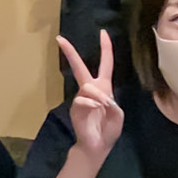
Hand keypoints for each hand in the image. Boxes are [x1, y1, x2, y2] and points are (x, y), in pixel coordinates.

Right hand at [58, 31, 123, 159]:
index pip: (106, 63)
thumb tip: (99, 96)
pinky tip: (96, 110)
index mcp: (104, 87)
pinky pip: (83, 99)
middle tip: (60, 39)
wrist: (98, 145)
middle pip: (80, 67)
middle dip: (70, 53)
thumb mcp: (118, 114)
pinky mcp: (75, 107)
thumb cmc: (109, 129)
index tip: (103, 32)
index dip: (105, 48)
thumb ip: (112, 103)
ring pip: (87, 86)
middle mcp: (91, 89)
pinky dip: (92, 104)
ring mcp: (81, 97)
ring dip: (98, 95)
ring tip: (103, 107)